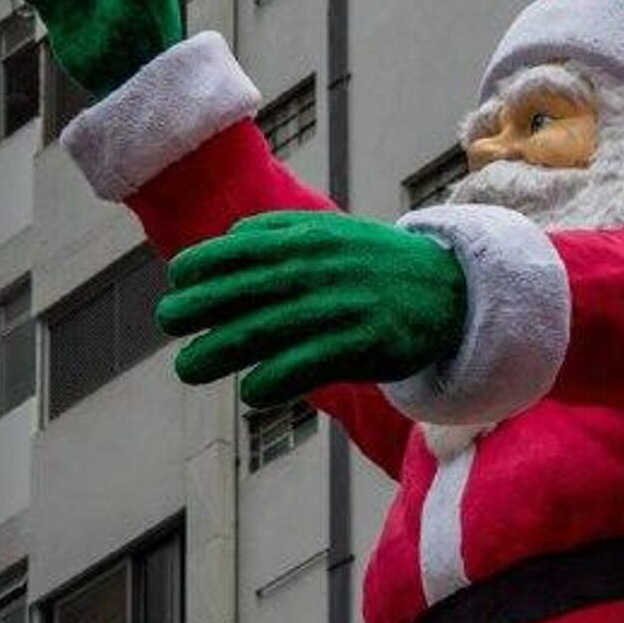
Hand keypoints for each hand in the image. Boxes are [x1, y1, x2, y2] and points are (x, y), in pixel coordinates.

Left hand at [157, 212, 468, 406]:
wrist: (454, 291)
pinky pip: (301, 368)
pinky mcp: (360, 346)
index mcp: (307, 238)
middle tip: (168, 323)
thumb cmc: (381, 265)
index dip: (197, 267)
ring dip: (215, 353)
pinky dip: (269, 383)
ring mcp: (338, 309)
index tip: (177, 283)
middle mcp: (317, 271)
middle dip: (193, 308)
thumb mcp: (334, 232)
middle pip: (237, 293)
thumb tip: (228, 238)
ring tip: (188, 368)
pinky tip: (252, 391)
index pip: (234, 250)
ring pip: (259, 334)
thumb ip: (282, 231)